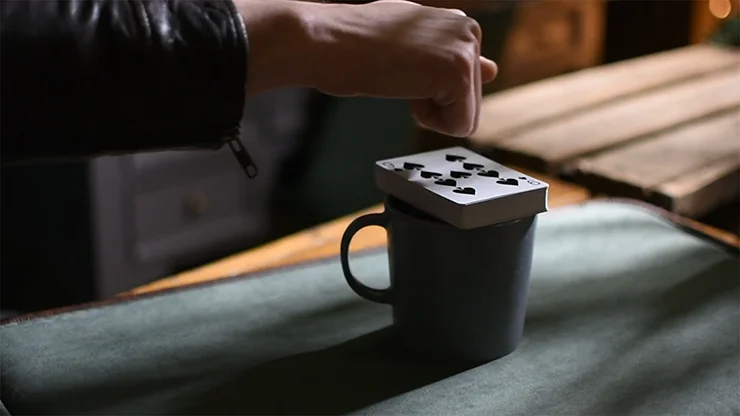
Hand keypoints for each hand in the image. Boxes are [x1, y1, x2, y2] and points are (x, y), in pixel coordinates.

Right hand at [235, 0, 496, 136]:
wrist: (326, 41)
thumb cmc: (354, 44)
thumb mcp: (411, 47)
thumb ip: (451, 58)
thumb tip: (493, 70)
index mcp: (459, 24)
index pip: (464, 85)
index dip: (429, 92)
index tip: (399, 70)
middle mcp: (469, 30)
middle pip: (469, 102)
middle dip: (432, 102)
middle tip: (396, 74)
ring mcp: (466, 49)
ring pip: (467, 116)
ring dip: (430, 111)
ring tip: (398, 78)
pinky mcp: (459, 72)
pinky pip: (460, 126)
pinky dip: (430, 121)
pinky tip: (404, 90)